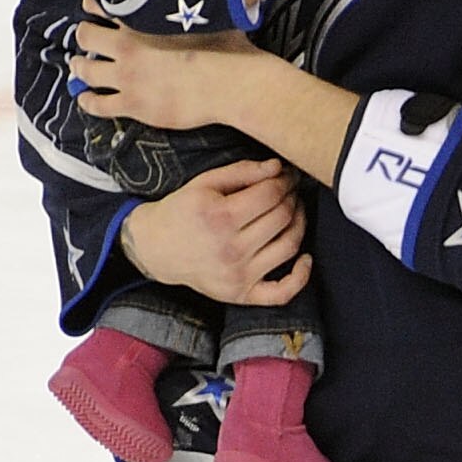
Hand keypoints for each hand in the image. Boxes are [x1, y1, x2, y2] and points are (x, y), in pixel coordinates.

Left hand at [76, 0, 241, 130]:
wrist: (226, 83)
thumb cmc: (222, 46)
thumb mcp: (205, 8)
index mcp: (141, 19)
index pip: (102, 4)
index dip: (92, 5)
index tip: (91, 8)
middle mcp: (127, 45)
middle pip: (86, 36)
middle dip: (84, 37)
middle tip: (85, 39)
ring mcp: (126, 76)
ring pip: (87, 70)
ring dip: (79, 67)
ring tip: (79, 67)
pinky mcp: (132, 104)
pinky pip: (98, 104)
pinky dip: (87, 101)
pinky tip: (84, 98)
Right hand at [122, 161, 311, 306]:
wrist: (156, 249)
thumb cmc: (182, 211)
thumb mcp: (204, 183)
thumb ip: (242, 172)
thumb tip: (278, 168)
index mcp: (220, 217)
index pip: (271, 194)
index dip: (285, 181)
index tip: (287, 176)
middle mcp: (231, 249)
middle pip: (282, 217)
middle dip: (292, 198)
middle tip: (290, 190)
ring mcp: (238, 275)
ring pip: (289, 246)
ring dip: (300, 224)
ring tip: (294, 212)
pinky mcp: (241, 294)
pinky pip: (282, 293)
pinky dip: (300, 277)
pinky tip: (305, 258)